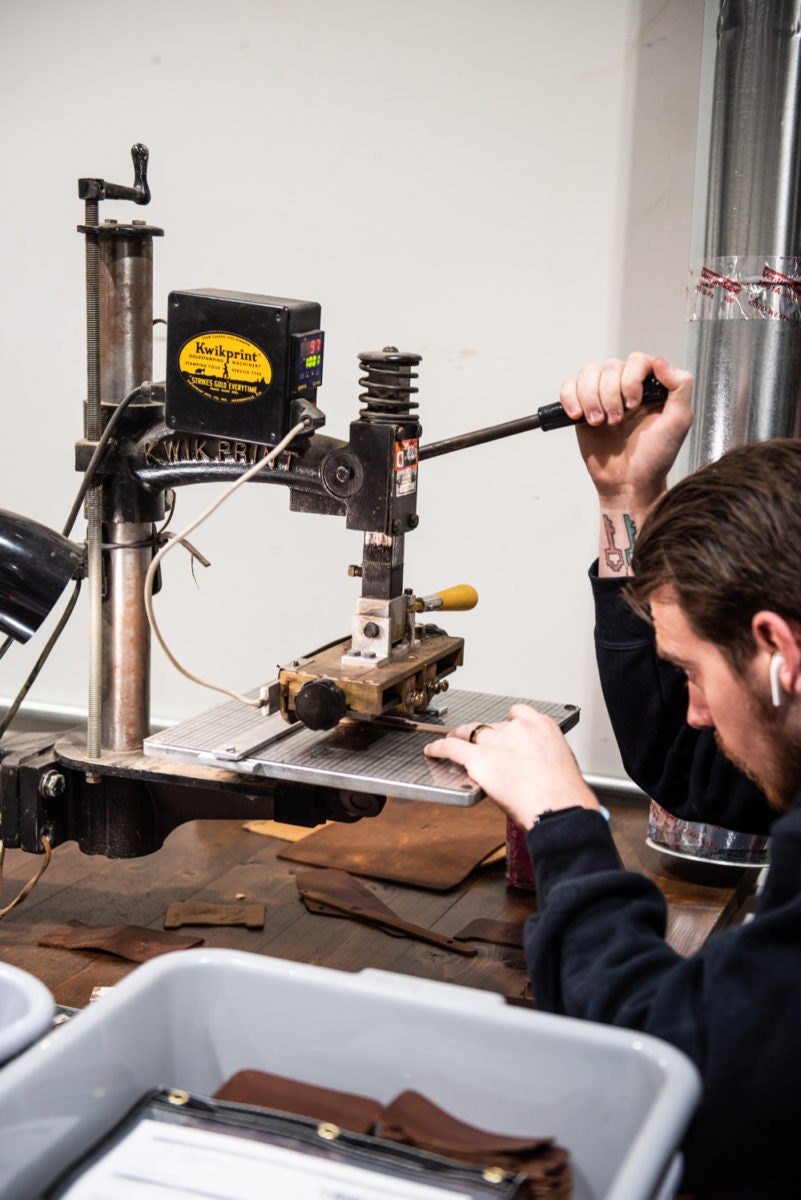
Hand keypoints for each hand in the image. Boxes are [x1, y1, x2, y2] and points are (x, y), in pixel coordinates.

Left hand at [424, 704, 598, 829]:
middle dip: (487, 736)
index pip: (517, 715)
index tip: (505, 732)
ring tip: (454, 740)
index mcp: (542, 726)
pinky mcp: (480, 759)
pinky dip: (440, 748)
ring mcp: (497, 742)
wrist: (559, 809)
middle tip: (484, 747)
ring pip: (471, 732)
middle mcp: (518, 729)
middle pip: (493, 725)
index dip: (508, 725)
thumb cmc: (565, 796)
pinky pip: (453, 748)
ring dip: (461, 736)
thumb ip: (543, 754)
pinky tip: (433, 750)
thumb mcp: (561, 762)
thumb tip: (533, 762)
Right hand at [560, 352, 692, 509]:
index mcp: (650, 386)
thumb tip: (660, 361)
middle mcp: (626, 387)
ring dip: (591, 398)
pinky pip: (569, 387)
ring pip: (588, 373)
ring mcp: (602, 397)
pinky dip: (570, 399)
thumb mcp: (679, 421)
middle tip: (616, 421)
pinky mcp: (582, 409)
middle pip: (610, 366)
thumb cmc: (656, 457)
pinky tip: (579, 417)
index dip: (631, 379)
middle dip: (610, 394)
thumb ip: (681, 386)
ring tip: (599, 423)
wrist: (629, 483)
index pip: (637, 360)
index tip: (634, 405)